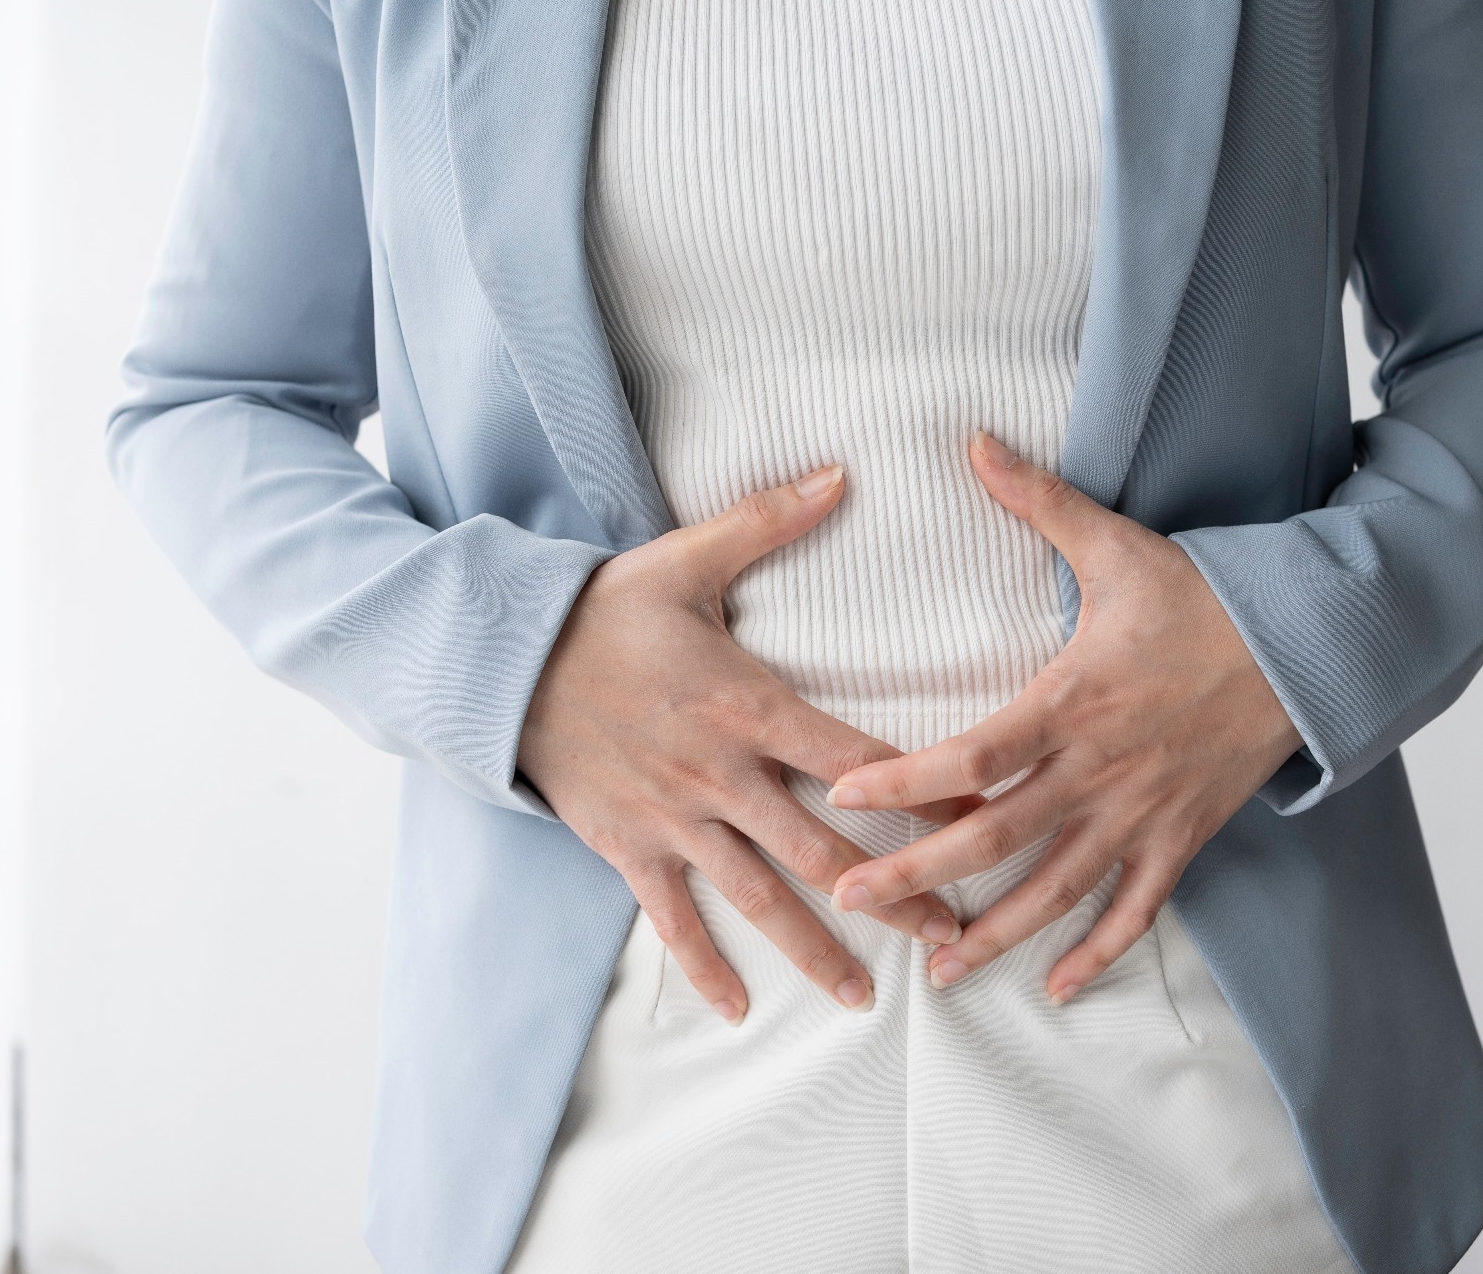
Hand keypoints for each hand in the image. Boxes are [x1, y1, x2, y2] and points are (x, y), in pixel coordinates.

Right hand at [518, 465, 969, 1024]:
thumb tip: (840, 474)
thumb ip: (768, 521)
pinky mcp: (629, 846)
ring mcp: (676, 819)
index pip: (857, 756)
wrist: (500, 661)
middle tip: (953, 934)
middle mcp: (722, 775)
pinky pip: (674, 918)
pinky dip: (704, 965)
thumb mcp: (685, 560)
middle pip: (826, 848)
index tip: (981, 819)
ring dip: (816, 950)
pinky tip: (739, 1008)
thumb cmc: (600, 611)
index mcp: (749, 706)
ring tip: (867, 996)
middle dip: (895, 892)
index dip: (923, 789)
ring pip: (760, 897)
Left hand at [824, 432, 1302, 1004]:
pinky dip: (1099, 952)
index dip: (906, 780)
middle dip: (918, 874)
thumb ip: (1038, 501)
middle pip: (995, 836)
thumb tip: (973, 442)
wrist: (1308, 648)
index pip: (972, 753)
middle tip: (851, 901)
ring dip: (995, 934)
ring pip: (1057, 889)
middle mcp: (1098, 771)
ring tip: (938, 972)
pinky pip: (1136, 911)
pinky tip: (1058, 986)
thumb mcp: (1118, 546)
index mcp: (1071, 703)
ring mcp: (1141, 814)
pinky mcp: (1180, 839)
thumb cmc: (1205, 599)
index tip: (842, 796)